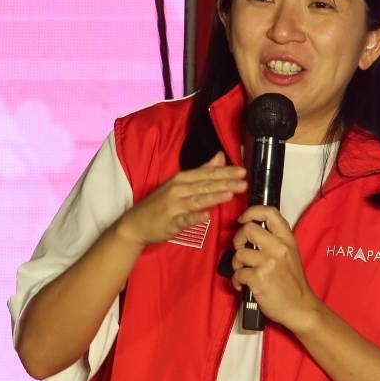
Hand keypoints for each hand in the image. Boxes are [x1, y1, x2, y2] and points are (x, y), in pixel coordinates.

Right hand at [115, 152, 246, 246]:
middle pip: (204, 185)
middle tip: (243, 182)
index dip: (224, 172)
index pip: (206, 174)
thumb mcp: (180, 183)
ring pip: (196, 200)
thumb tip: (220, 156)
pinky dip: (194, 217)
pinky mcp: (170, 223)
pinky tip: (206, 216)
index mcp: (181, 179)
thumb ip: (202, 170)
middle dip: (225, 183)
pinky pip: (184, 220)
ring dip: (213, 197)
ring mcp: (173, 206)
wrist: (136, 223)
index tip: (242, 171)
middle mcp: (177, 190)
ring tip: (230, 194)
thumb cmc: (160, 203)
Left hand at [231, 205, 321, 331]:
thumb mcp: (291, 254)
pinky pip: (237, 273)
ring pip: (239, 253)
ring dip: (236, 264)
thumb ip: (275, 240)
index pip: (270, 213)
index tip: (243, 219)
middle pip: (247, 229)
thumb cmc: (293, 283)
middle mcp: (278, 248)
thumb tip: (252, 230)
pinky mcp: (259, 278)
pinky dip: (237, 280)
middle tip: (241, 250)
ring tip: (244, 271)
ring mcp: (268, 263)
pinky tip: (244, 285)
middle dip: (238, 239)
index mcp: (287, 240)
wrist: (300, 307)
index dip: (251, 212)